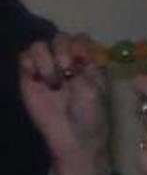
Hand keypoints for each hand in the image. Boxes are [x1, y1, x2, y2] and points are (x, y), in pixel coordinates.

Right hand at [18, 35, 112, 174]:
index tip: (82, 60)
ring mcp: (46, 69)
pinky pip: (23, 58)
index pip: (81, 38)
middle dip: (63, 51)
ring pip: (39, 45)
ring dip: (46, 59)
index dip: (80, 45)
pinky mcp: (28, 79)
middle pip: (60, 38)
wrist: (72, 137)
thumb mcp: (94, 91)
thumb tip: (68, 61)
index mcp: (87, 62)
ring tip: (53, 81)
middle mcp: (66, 61)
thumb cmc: (90, 114)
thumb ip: (81, 71)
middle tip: (67, 73)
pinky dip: (29, 64)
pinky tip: (38, 80)